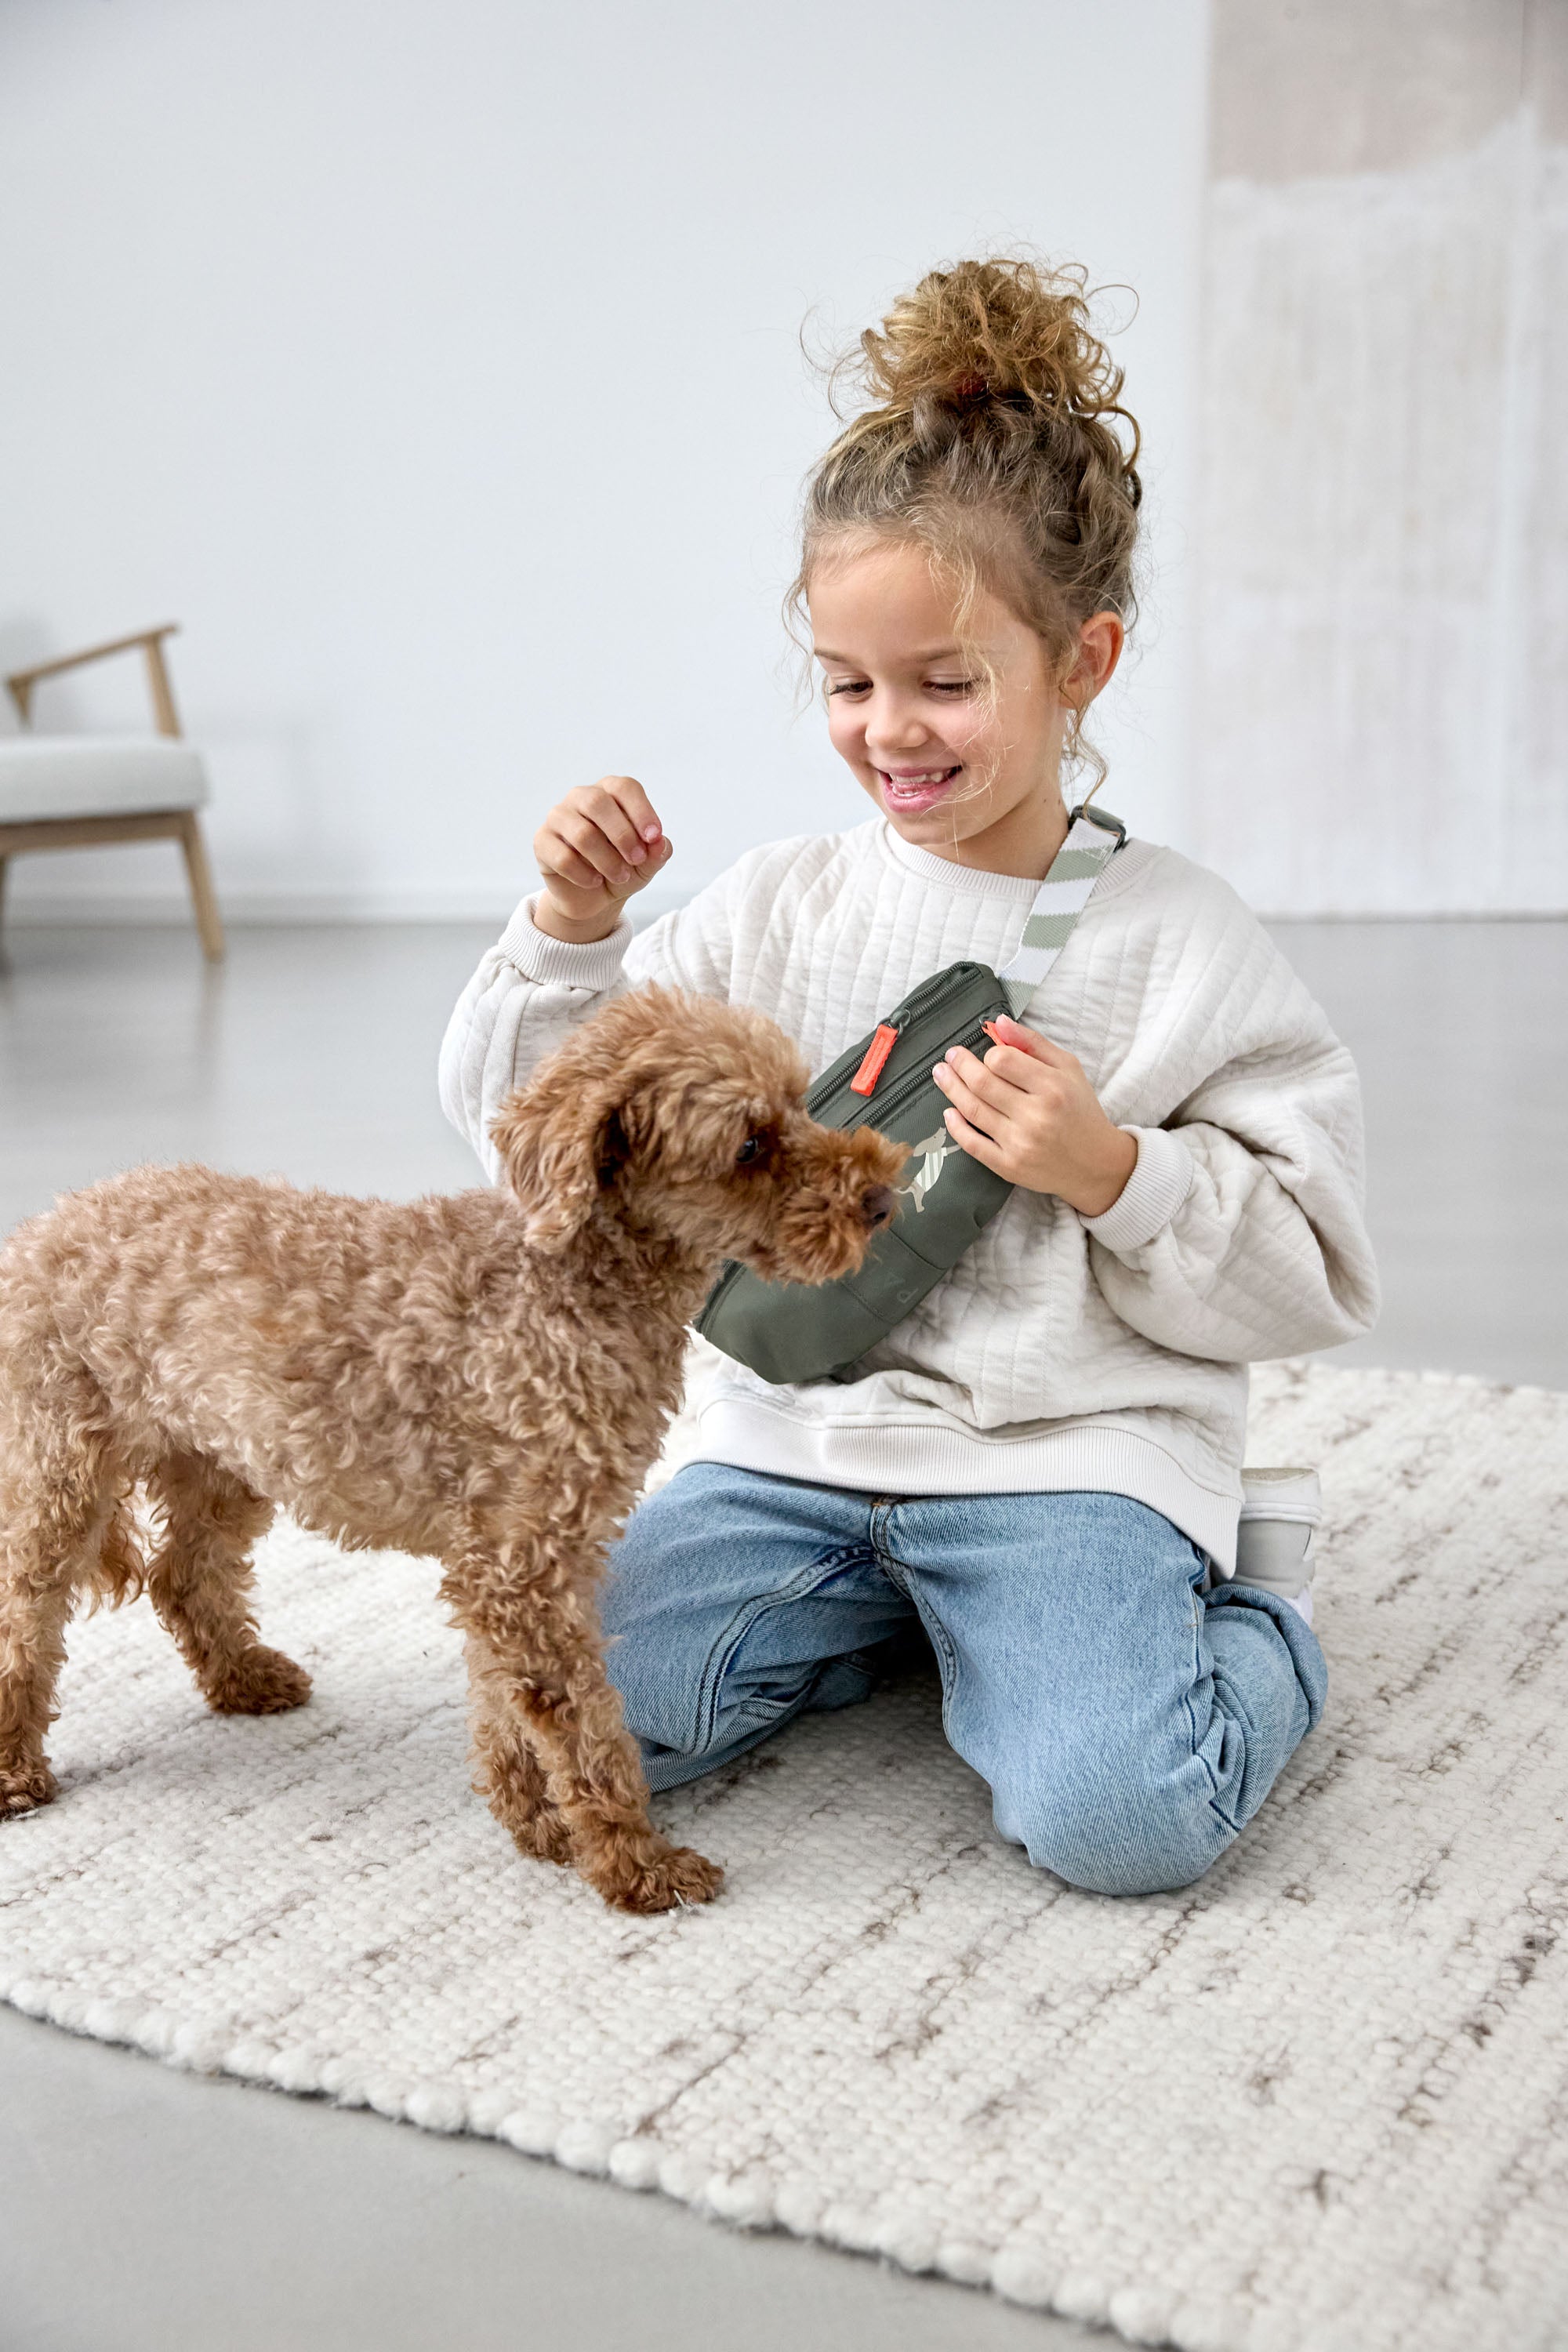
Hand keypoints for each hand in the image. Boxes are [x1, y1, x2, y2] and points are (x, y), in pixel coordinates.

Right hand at [533, 777, 673, 942]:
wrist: (593, 898)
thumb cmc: (622, 869)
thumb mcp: (646, 864)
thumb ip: (657, 852)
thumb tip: (660, 843)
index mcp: (609, 792)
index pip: (623, 787)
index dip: (641, 811)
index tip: (654, 837)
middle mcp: (580, 797)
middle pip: (598, 802)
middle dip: (623, 835)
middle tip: (637, 860)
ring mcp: (558, 817)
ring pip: (581, 833)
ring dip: (607, 860)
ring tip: (620, 876)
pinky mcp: (542, 842)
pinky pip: (562, 857)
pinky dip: (584, 875)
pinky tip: (595, 882)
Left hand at [931, 1012, 1136, 1217]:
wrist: (1096, 1164)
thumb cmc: (1080, 1110)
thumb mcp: (1068, 1068)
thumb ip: (1033, 1042)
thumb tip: (999, 1022)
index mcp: (1052, 1087)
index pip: (1003, 1060)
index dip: (988, 1054)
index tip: (985, 1053)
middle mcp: (1036, 1116)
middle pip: (982, 1084)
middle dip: (960, 1065)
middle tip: (951, 1056)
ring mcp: (1020, 1144)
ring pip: (972, 1110)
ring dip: (951, 1089)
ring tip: (941, 1074)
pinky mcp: (1009, 1167)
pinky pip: (972, 1144)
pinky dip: (955, 1126)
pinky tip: (949, 1112)